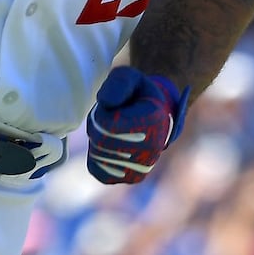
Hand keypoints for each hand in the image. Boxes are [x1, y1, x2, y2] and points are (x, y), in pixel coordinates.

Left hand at [85, 66, 189, 183]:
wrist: (157, 115)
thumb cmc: (138, 93)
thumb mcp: (130, 76)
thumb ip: (118, 82)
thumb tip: (105, 103)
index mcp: (154, 121)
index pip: (106, 124)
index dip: (103, 111)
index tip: (118, 105)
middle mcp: (152, 148)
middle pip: (100, 139)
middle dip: (99, 124)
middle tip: (115, 116)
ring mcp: (142, 167)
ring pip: (98, 153)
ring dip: (99, 139)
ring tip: (116, 129)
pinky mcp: (131, 178)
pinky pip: (97, 168)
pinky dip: (98, 155)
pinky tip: (112, 145)